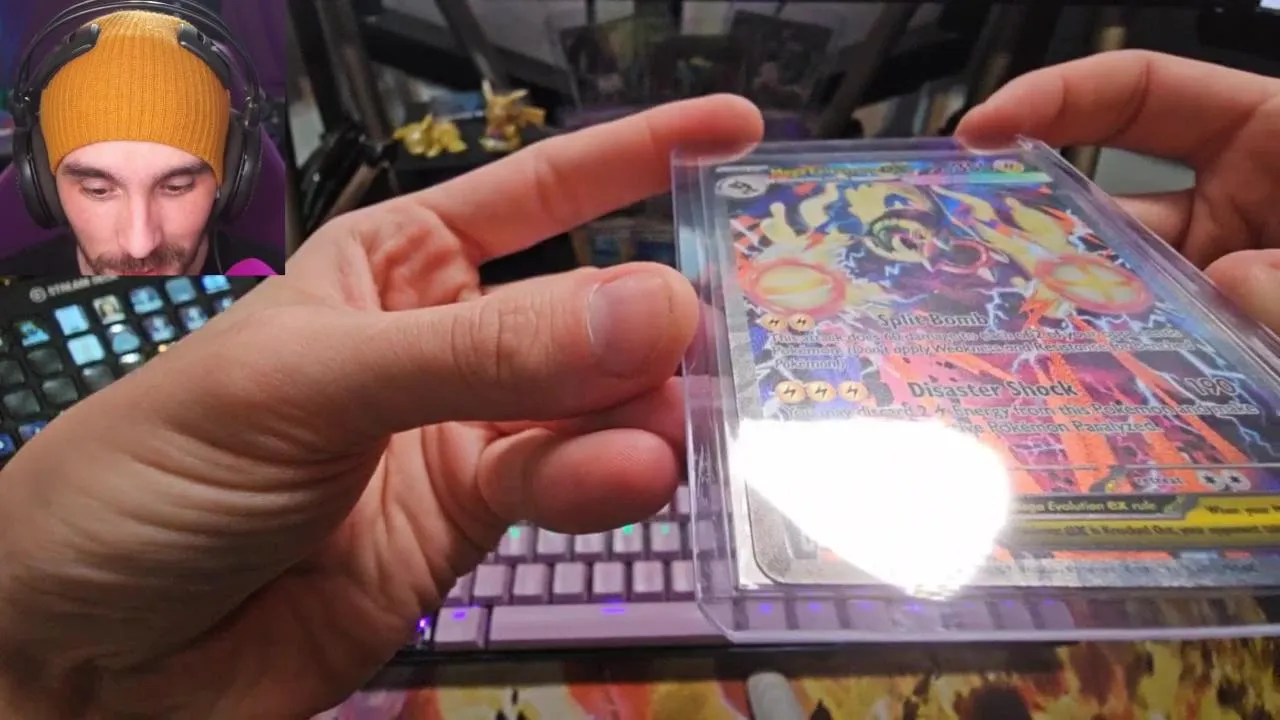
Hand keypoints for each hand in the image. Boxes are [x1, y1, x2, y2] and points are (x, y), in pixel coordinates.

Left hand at [0, 96, 762, 717]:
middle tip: (705, 336)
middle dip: (644, 318)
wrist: (93, 655)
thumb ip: (480, 353)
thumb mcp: (307, 382)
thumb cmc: (154, 474)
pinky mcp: (471, 530)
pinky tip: (629, 479)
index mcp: (391, 265)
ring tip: (658, 430)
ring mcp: (463, 439)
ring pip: (588, 411)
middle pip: (583, 312)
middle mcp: (444, 344)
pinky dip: (600, 484)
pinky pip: (559, 491)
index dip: (633, 157)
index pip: (533, 193)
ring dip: (630, 415)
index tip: (735, 133)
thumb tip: (651, 306)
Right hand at [956, 50, 1279, 330]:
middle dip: (1037, 223)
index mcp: (1268, 136)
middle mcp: (1234, 201)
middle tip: (965, 245)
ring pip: (1120, 282)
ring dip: (1073, 307)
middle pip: (1109, 196)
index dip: (1055, 98)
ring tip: (1016, 330)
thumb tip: (1232, 283)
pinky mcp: (1220, 333)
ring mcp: (1221, 271)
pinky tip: (1081, 373)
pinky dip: (1117, 360)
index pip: (1140, 92)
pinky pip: (1155, 342)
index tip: (980, 130)